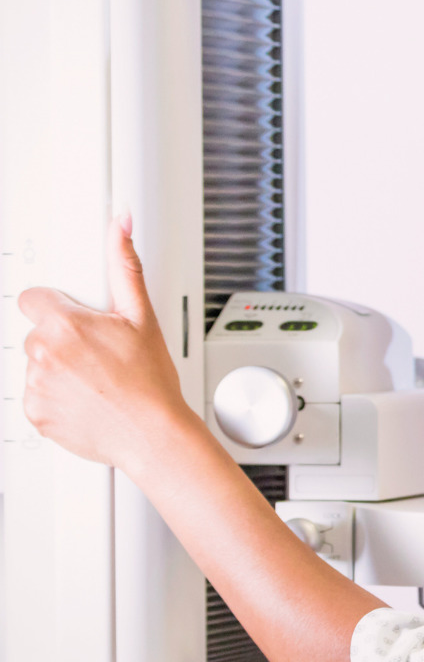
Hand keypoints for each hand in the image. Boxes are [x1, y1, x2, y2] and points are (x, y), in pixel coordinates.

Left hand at [20, 215, 193, 469]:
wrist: (153, 435)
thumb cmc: (151, 382)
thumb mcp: (142, 317)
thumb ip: (125, 266)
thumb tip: (119, 226)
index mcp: (64, 324)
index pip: (32, 299)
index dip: (55, 308)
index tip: (74, 321)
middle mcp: (43, 353)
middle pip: (37, 334)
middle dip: (62, 341)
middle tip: (97, 356)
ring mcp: (35, 385)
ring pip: (36, 366)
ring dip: (58, 370)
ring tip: (94, 381)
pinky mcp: (35, 412)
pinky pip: (36, 397)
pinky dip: (55, 399)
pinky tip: (85, 399)